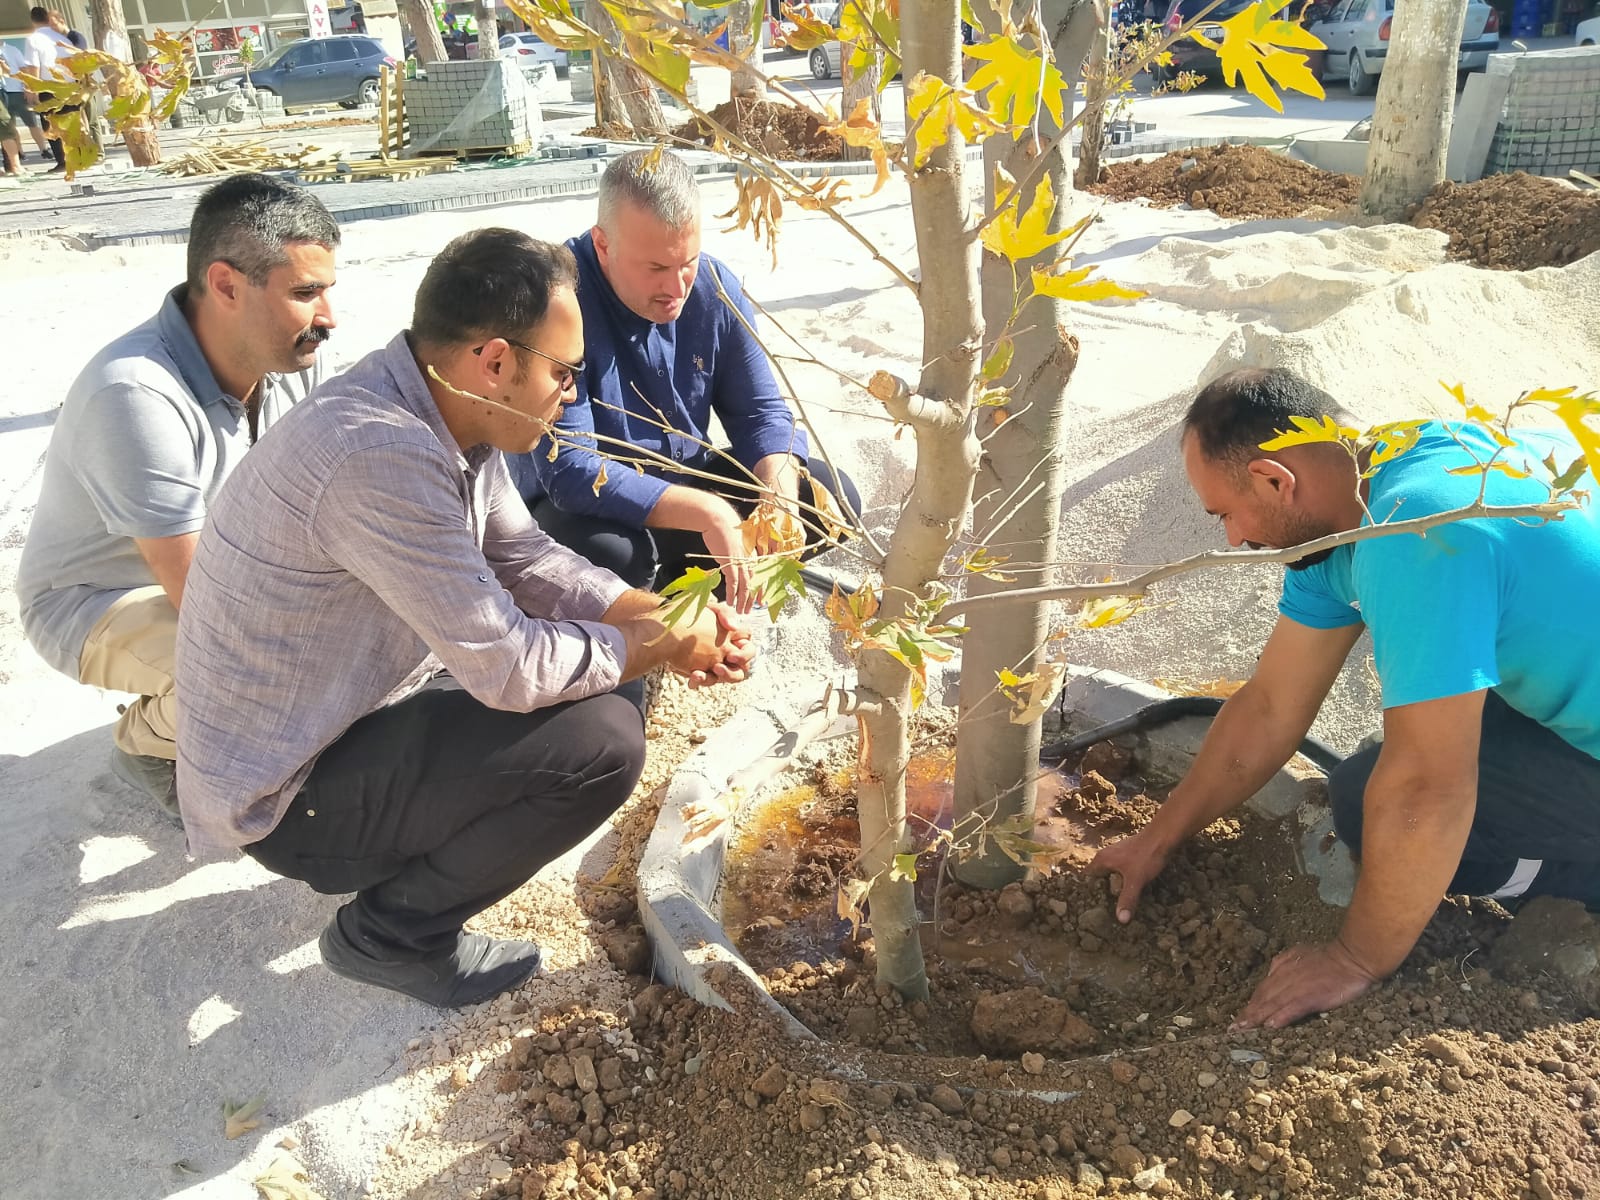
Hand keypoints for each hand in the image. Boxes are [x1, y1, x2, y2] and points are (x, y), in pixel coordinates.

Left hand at [681, 601, 757, 688]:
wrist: (669, 625)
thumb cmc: (693, 614)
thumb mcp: (710, 608)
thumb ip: (725, 612)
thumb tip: (734, 626)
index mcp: (734, 639)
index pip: (748, 649)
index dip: (745, 654)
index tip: (731, 655)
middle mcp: (729, 655)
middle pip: (741, 670)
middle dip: (732, 672)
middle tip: (718, 668)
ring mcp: (717, 665)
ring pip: (725, 679)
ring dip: (717, 678)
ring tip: (701, 674)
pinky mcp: (703, 671)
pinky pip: (706, 681)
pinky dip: (700, 681)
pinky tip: (692, 676)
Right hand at [701, 503, 755, 615]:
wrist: (717, 518)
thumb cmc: (723, 528)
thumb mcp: (733, 543)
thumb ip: (735, 554)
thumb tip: (730, 563)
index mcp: (751, 554)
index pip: (759, 575)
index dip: (761, 589)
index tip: (762, 600)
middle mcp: (749, 559)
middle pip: (755, 583)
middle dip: (754, 599)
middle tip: (751, 610)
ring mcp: (740, 561)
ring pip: (746, 586)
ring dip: (744, 601)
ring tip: (742, 611)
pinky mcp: (730, 562)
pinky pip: (733, 583)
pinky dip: (732, 594)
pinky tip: (731, 602)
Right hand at [1087, 825, 1172, 924]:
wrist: (1163, 837)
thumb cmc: (1146, 856)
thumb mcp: (1136, 881)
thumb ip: (1127, 899)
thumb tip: (1121, 920)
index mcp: (1101, 860)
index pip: (1086, 879)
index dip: (1088, 893)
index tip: (1092, 907)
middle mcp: (1106, 855)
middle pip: (1097, 877)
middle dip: (1101, 891)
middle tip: (1104, 909)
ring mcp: (1117, 853)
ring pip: (1109, 873)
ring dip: (1112, 885)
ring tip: (1115, 901)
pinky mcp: (1128, 854)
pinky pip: (1119, 870)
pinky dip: (1121, 879)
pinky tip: (1128, 888)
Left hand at [1232, 938, 1381, 1030]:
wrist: (1351, 958)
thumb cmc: (1330, 957)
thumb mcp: (1300, 954)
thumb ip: (1284, 963)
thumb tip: (1270, 974)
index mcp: (1283, 966)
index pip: (1263, 988)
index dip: (1251, 1003)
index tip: (1241, 1015)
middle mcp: (1286, 976)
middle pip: (1262, 997)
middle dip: (1248, 1013)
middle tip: (1234, 1028)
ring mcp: (1298, 987)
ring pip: (1272, 1003)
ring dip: (1257, 1017)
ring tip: (1244, 1029)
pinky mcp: (1311, 996)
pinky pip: (1292, 1008)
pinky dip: (1281, 1016)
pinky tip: (1271, 1025)